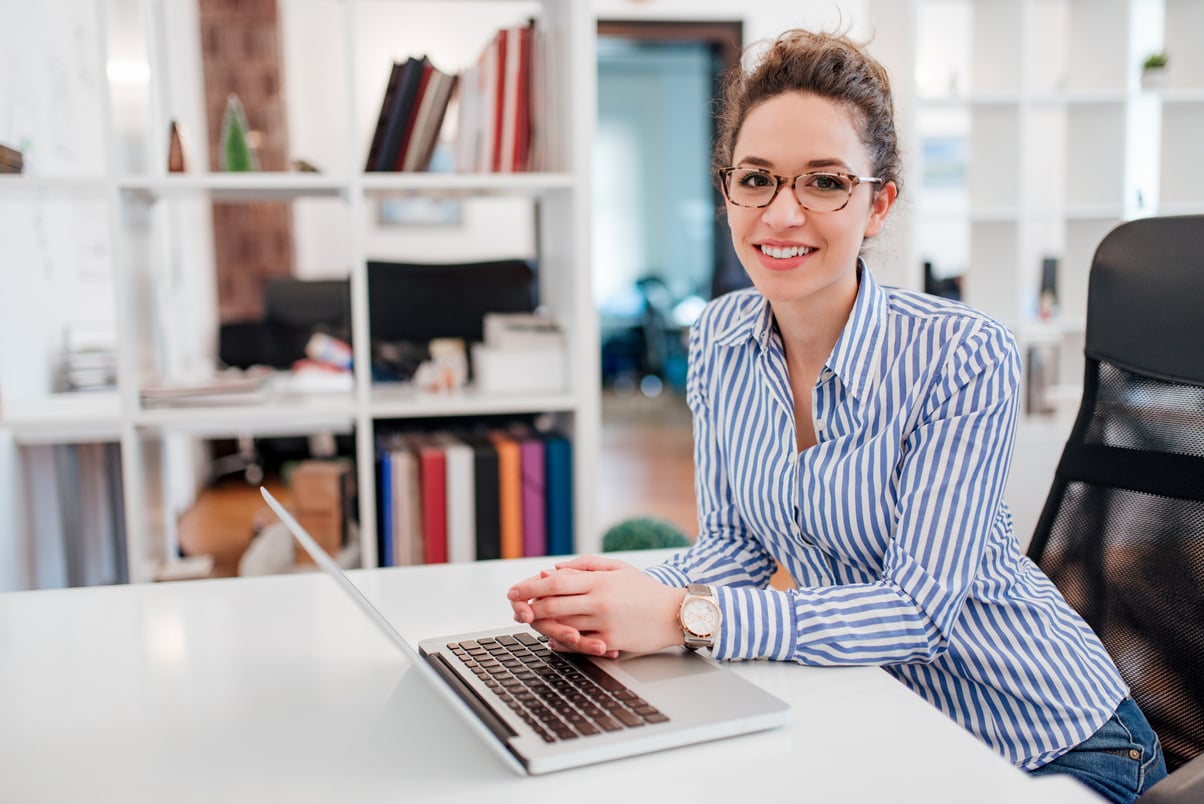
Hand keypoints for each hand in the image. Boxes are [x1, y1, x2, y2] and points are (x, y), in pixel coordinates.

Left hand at [507, 556, 686, 657]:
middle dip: (529, 608)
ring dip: (543, 625)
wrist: (675, 614)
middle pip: (552, 605)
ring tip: (532, 622)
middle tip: (516, 610)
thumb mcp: (617, 568)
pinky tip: (553, 639)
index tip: (513, 591)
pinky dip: (562, 641)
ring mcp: (603, 623)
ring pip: (562, 626)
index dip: (529, 587)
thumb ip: (584, 565)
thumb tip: (554, 570)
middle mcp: (598, 601)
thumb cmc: (646, 590)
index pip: (554, 583)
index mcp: (598, 581)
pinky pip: (579, 644)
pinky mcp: (610, 641)